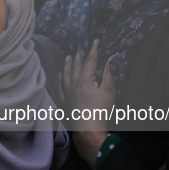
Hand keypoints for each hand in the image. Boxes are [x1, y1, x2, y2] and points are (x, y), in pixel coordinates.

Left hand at [59, 40, 115, 169]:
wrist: (87, 128)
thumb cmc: (100, 110)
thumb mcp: (108, 90)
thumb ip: (108, 73)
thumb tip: (109, 59)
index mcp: (86, 79)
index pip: (90, 61)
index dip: (93, 50)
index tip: (95, 41)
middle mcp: (74, 83)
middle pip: (76, 66)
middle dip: (79, 56)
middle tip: (79, 48)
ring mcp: (68, 92)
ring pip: (66, 74)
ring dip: (68, 65)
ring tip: (68, 57)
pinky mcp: (65, 101)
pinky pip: (60, 86)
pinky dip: (60, 78)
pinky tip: (59, 74)